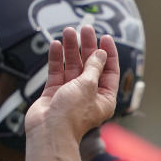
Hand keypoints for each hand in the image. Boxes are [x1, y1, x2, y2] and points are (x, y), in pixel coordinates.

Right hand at [24, 25, 119, 140]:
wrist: (50, 131)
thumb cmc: (72, 114)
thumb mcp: (89, 85)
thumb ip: (94, 67)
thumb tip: (100, 54)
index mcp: (105, 98)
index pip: (110, 71)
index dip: (108, 53)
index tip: (105, 37)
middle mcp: (89, 95)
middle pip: (90, 65)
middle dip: (88, 46)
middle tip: (85, 29)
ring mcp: (71, 93)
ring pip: (72, 66)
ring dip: (71, 49)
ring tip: (68, 31)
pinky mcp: (54, 92)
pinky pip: (57, 72)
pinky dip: (57, 59)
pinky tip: (56, 45)